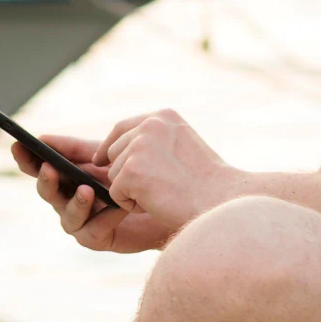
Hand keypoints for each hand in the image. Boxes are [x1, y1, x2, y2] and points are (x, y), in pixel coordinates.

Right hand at [12, 137, 175, 252]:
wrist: (164, 200)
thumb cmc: (132, 175)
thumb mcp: (105, 156)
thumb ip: (75, 148)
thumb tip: (42, 138)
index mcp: (65, 177)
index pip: (38, 168)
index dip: (26, 159)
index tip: (18, 145)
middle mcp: (67, 200)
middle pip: (48, 192)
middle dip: (47, 180)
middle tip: (50, 168)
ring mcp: (80, 221)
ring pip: (67, 216)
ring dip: (76, 202)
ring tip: (87, 190)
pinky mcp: (98, 238)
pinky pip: (93, 230)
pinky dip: (105, 217)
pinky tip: (119, 207)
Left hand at [97, 109, 246, 232]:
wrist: (221, 202)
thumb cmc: (205, 183)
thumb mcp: (182, 146)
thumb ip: (156, 141)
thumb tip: (121, 149)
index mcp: (164, 116)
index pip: (123, 127)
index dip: (110, 145)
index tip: (99, 160)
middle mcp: (150, 125)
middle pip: (114, 153)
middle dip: (128, 175)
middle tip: (160, 187)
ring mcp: (140, 147)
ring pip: (114, 174)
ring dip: (132, 191)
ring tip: (163, 193)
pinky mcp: (132, 171)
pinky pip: (115, 193)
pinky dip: (131, 205)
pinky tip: (156, 202)